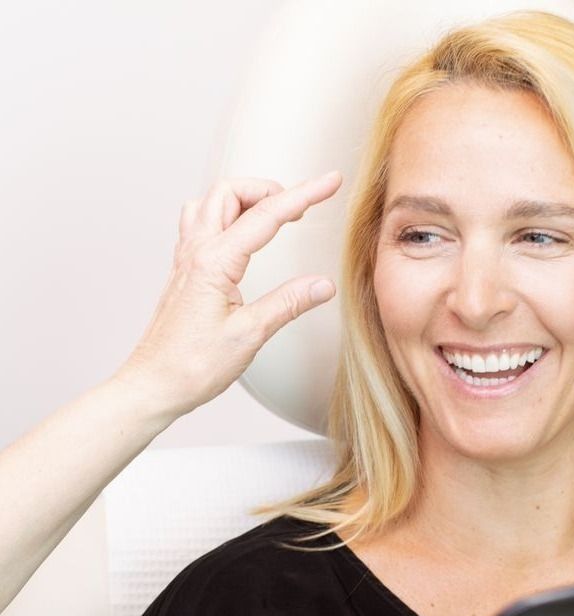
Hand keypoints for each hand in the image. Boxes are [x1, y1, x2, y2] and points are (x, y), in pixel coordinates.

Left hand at [114, 170, 341, 419]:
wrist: (154, 385)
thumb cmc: (192, 366)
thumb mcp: (249, 335)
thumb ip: (288, 303)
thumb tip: (322, 285)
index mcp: (214, 263)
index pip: (267, 216)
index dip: (304, 195)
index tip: (329, 182)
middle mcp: (196, 253)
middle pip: (231, 192)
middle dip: (268, 190)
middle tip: (300, 207)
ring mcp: (186, 260)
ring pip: (211, 203)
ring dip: (243, 199)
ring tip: (272, 216)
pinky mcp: (184, 273)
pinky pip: (200, 225)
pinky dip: (224, 217)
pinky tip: (239, 235)